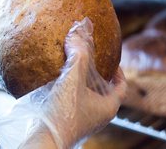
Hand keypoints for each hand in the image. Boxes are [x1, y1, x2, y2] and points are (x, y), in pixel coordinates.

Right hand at [0, 18, 125, 148]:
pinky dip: (68, 88)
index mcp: (109, 106)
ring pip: (87, 95)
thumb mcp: (73, 78)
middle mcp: (98, 115)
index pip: (121, 85)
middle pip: (103, 89)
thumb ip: (79, 53)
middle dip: (97, 72)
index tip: (111, 57)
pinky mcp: (67, 121)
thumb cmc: (64, 113)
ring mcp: (83, 119)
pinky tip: (53, 80)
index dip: (119, 69)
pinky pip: (72, 100)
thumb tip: (80, 28)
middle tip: (88, 57)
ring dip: (81, 79)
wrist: (43, 139)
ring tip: (70, 64)